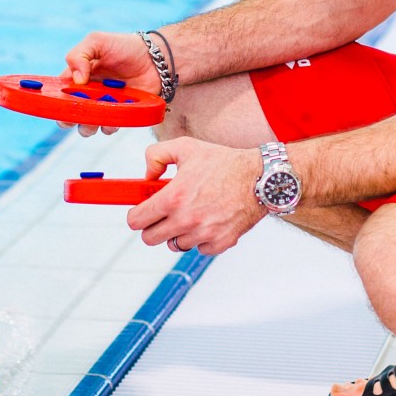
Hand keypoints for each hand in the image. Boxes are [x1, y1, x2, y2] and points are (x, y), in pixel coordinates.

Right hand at [60, 31, 159, 135]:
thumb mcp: (97, 41)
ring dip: (88, 126)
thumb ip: (79, 55)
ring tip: (96, 115)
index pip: (59, 93)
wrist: (155, 58)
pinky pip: (109, 127)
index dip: (56, 100)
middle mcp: (87, 95)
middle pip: (69, 115)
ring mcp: (103, 106)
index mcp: (77, 78)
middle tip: (75, 115)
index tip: (60, 103)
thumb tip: (76, 81)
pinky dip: (109, 125)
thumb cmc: (124, 46)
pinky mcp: (120, 114)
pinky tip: (115, 112)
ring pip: (87, 126)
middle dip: (68, 119)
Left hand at [128, 138, 264, 255]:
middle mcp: (186, 220)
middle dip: (153, 226)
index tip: (141, 211)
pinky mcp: (220, 242)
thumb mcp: (185, 147)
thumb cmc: (224, 162)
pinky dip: (200, 238)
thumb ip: (156, 156)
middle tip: (163, 214)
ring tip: (190, 214)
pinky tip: (208, 220)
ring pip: (175, 245)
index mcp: (173, 197)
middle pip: (150, 238)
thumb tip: (146, 177)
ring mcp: (204, 234)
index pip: (136, 220)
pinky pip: (199, 249)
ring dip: (178, 233)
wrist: (260, 178)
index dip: (135, 215)